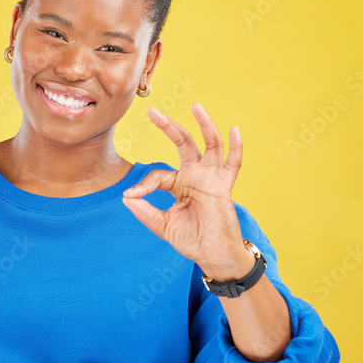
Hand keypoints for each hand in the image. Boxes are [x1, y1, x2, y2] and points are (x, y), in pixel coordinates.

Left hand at [121, 102, 254, 278]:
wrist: (212, 256)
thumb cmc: (191, 240)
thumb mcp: (162, 226)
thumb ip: (145, 212)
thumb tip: (126, 197)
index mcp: (179, 184)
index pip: (159, 174)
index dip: (144, 184)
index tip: (132, 196)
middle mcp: (195, 176)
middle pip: (183, 143)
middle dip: (168, 127)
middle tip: (152, 111)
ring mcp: (211, 178)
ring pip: (210, 145)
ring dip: (204, 125)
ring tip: (196, 106)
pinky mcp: (224, 187)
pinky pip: (233, 164)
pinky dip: (236, 147)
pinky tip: (235, 130)